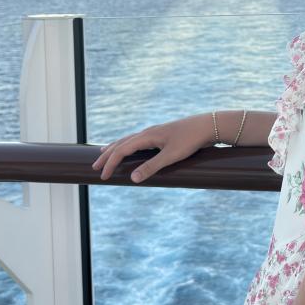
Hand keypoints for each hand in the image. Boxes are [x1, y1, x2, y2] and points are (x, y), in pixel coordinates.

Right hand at [91, 114, 214, 182]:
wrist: (209, 125)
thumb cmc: (191, 140)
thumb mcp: (171, 156)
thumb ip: (152, 167)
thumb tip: (132, 179)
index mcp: (147, 136)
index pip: (122, 150)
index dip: (110, 163)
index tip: (103, 176)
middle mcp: (148, 132)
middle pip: (121, 143)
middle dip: (107, 155)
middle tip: (95, 167)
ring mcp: (155, 132)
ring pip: (129, 140)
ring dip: (115, 148)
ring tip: (105, 153)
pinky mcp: (162, 135)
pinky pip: (138, 140)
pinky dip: (128, 145)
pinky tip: (131, 149)